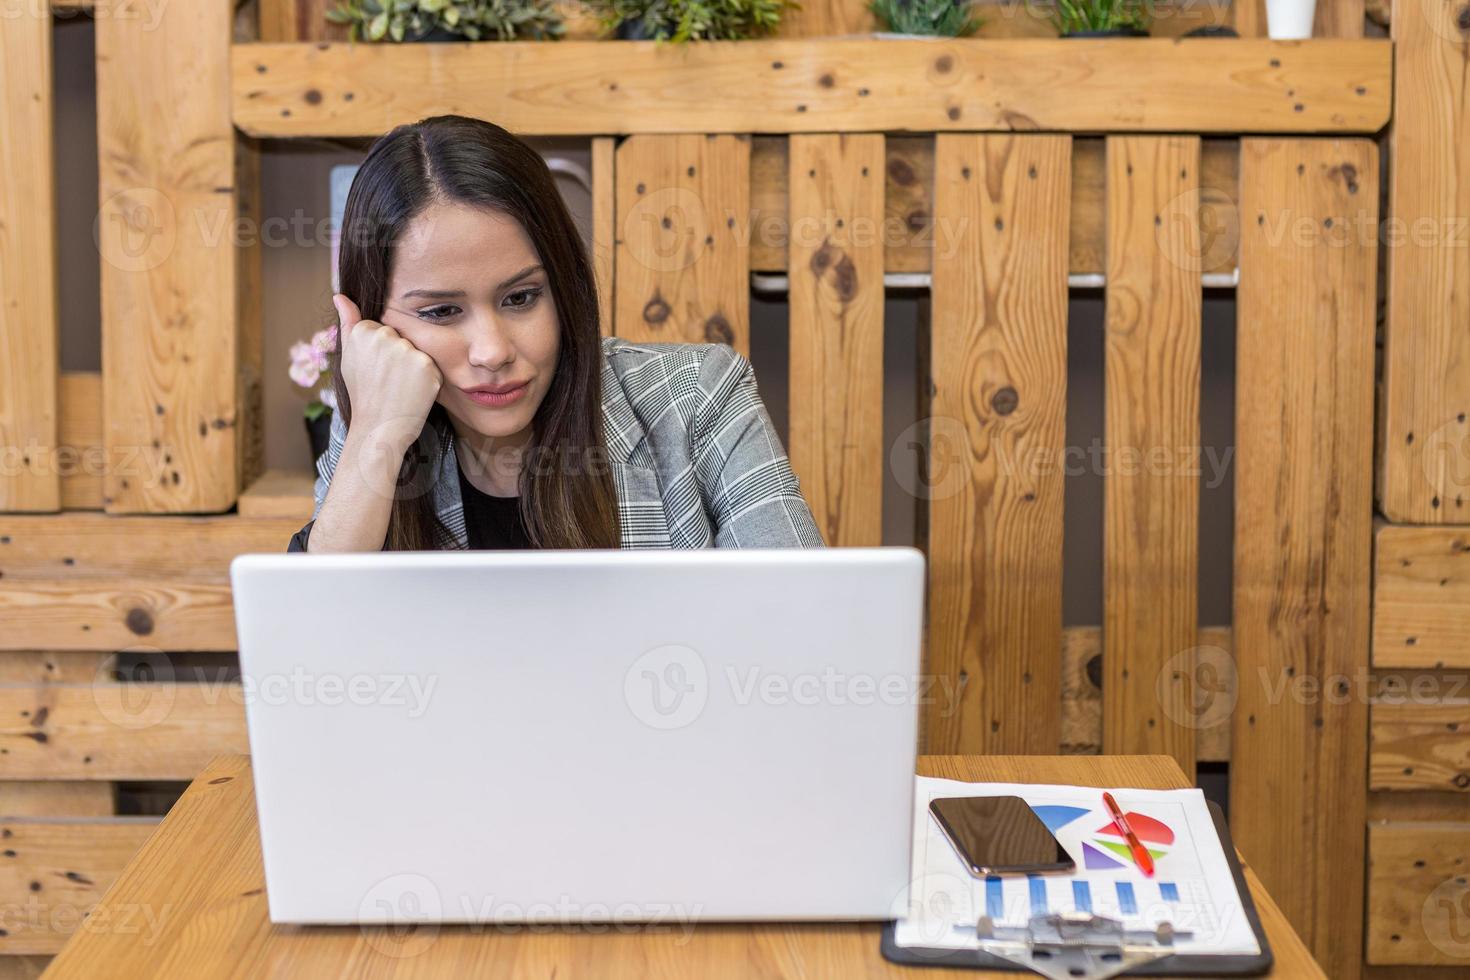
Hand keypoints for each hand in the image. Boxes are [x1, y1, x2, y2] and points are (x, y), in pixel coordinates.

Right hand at [332, 293, 442, 454]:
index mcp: (364, 331)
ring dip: (412, 368)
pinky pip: (431, 366)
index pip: (382, 330)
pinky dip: (426, 380)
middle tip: (387, 381)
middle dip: (398, 358)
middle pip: (401, 338)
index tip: (374, 371)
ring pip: (417, 351)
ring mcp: (408, 350)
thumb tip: (340, 295)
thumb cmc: (362, 394)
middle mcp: (385, 336)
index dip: (381, 354)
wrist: (378, 428)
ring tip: (399, 387)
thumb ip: (348, 323)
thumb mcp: (348, 357)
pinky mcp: (427, 366)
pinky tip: (412, 393)